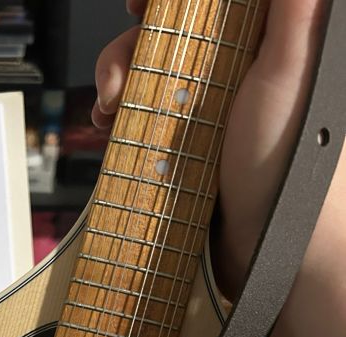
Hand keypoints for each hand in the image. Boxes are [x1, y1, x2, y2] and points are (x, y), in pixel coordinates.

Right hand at [92, 0, 345, 336]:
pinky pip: (143, 118)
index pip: (206, 5)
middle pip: (167, 34)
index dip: (167, 2)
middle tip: (116, 74)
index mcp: (261, 42)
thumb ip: (293, 13)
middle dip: (131, 46)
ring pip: (148, 75)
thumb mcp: (290, 72)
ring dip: (117, 83)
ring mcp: (205, 111)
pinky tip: (112, 130)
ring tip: (109, 110)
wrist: (270, 246)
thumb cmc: (288, 166)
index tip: (139, 4)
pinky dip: (122, 118)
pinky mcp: (184, 146)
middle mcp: (232, 71)